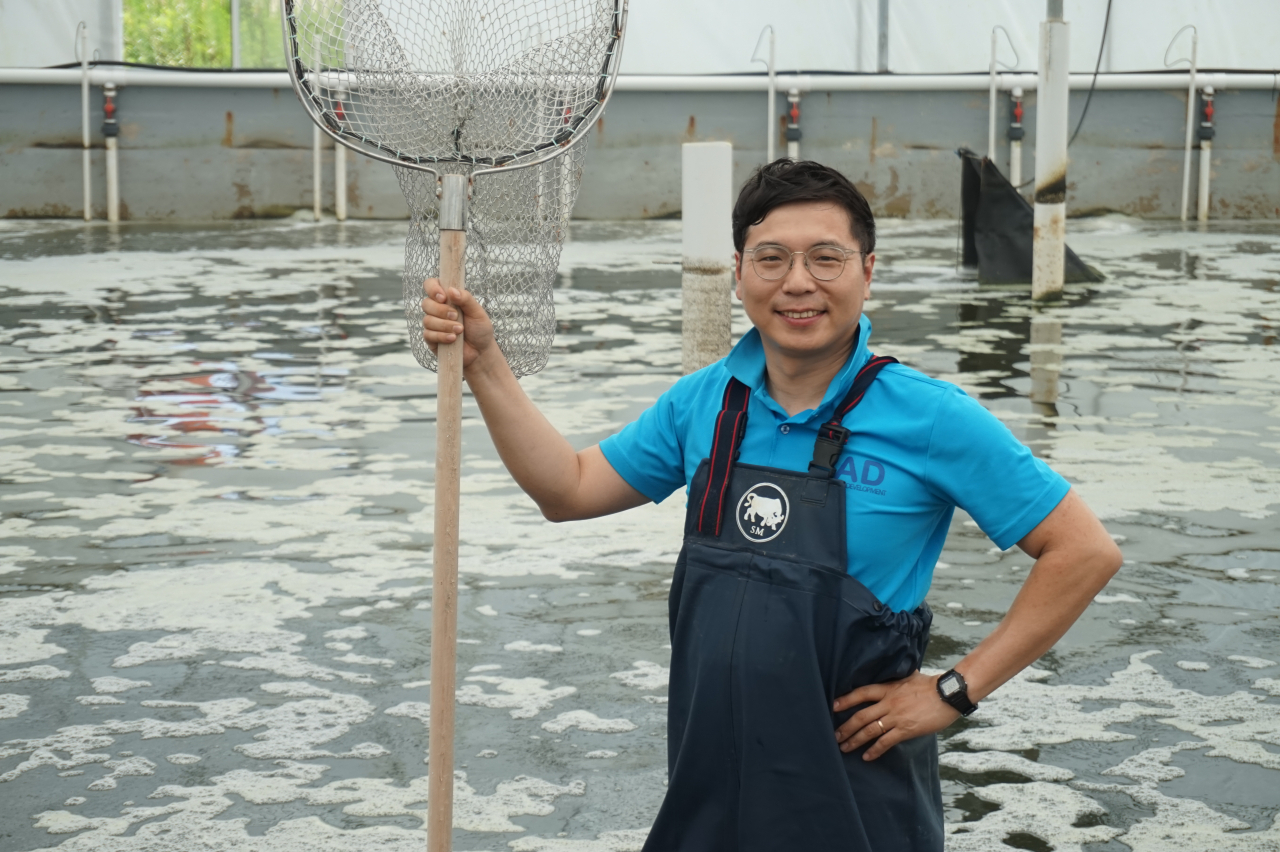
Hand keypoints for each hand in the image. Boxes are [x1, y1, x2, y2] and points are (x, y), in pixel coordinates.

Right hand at [420, 278, 495, 371]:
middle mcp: (437, 309)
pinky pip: (429, 335)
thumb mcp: (478, 312)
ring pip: (427, 320)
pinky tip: (453, 339)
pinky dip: (442, 336)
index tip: (443, 297)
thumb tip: (451, 290)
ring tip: (460, 330)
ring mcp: (433, 324)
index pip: (431, 285)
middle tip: (456, 316)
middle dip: (441, 310)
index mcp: (447, 298)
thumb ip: (466, 299)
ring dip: (444, 325)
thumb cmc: (479, 329)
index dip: (433, 288)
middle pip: (426, 303)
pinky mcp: (431, 339)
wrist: (480, 352)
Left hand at [833, 671, 960, 760]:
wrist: (948, 694)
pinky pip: (886, 742)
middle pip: (861, 716)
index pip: (861, 693)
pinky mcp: (906, 730)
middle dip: (846, 727)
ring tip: (844, 747)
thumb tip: (895, 670)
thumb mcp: (910, 676)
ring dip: (855, 740)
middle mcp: (888, 703)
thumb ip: (898, 677)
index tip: (833, 706)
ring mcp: (896, 717)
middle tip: (835, 736)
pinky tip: (866, 757)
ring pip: (870, 730)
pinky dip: (875, 750)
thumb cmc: (931, 685)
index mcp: (888, 689)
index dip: (846, 699)